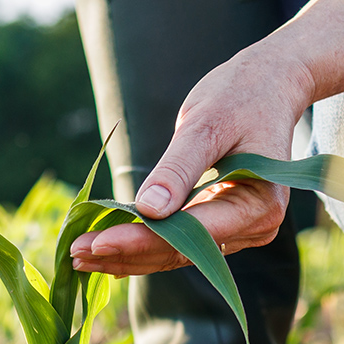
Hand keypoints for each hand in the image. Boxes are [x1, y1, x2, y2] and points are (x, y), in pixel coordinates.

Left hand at [70, 42, 314, 274]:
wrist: (269, 86)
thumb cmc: (240, 96)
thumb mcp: (207, 124)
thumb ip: (178, 168)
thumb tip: (148, 211)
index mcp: (259, 204)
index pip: (191, 233)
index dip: (142, 240)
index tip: (97, 242)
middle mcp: (255, 227)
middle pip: (181, 251)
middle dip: (126, 253)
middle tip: (74, 253)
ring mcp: (239, 231)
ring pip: (176, 254)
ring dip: (128, 257)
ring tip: (79, 257)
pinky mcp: (221, 226)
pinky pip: (179, 243)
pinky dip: (142, 245)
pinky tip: (105, 251)